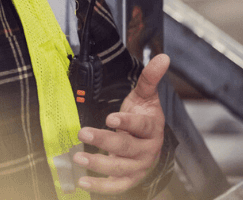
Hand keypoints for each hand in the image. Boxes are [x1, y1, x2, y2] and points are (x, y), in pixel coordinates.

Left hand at [74, 53, 169, 193]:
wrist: (150, 143)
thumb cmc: (144, 118)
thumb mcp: (145, 97)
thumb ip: (150, 78)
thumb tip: (163, 57)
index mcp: (152, 129)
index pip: (141, 126)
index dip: (126, 122)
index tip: (110, 117)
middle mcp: (147, 150)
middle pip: (127, 147)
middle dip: (105, 141)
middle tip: (83, 133)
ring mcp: (139, 167)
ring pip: (120, 168)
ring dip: (99, 164)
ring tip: (79, 158)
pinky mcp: (129, 179)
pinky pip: (116, 186)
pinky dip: (100, 186)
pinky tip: (83, 182)